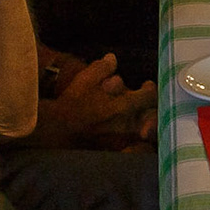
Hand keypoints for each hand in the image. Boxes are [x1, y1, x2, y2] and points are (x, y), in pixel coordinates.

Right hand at [22, 53, 157, 149]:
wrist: (56, 130)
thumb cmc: (71, 103)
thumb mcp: (85, 80)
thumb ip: (102, 68)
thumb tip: (112, 58)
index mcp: (123, 106)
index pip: (150, 96)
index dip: (150, 88)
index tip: (146, 85)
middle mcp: (127, 124)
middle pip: (152, 117)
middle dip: (152, 110)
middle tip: (146, 105)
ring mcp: (123, 139)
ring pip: (145, 132)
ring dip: (144, 124)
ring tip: (140, 119)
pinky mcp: (115, 150)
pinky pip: (133, 147)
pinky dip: (136, 141)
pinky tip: (131, 136)